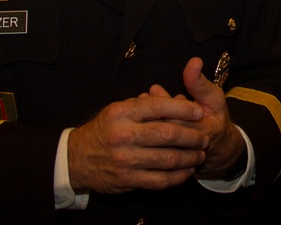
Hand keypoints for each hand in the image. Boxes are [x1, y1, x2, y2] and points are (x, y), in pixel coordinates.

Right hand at [67, 94, 207, 193]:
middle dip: (192, 136)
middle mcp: (124, 135)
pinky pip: (160, 180)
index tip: (199, 112)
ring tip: (200, 154)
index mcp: (123, 112)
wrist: (76, 159)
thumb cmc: (103, 130)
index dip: (184, 109)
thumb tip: (176, 100)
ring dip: (189, 158)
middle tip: (205, 137)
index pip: (160, 106)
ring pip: (168, 159)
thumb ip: (145, 106)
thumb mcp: (118, 110)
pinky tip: (186, 171)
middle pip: (168, 134)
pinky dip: (178, 177)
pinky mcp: (127, 180)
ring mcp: (126, 159)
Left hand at [139, 58, 246, 179]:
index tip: (154, 88)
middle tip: (142, 97)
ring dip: (148, 122)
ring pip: (159, 142)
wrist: (218, 148)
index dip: (163, 102)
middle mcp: (192, 146)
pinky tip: (143, 123)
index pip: (177, 117)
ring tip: (140, 108)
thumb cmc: (215, 118)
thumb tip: (194, 61)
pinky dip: (148, 135)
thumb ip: (201, 83)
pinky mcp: (174, 165)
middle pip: (165, 130)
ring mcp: (182, 157)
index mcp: (205, 129)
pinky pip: (157, 152)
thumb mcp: (213, 98)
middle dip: (152, 111)